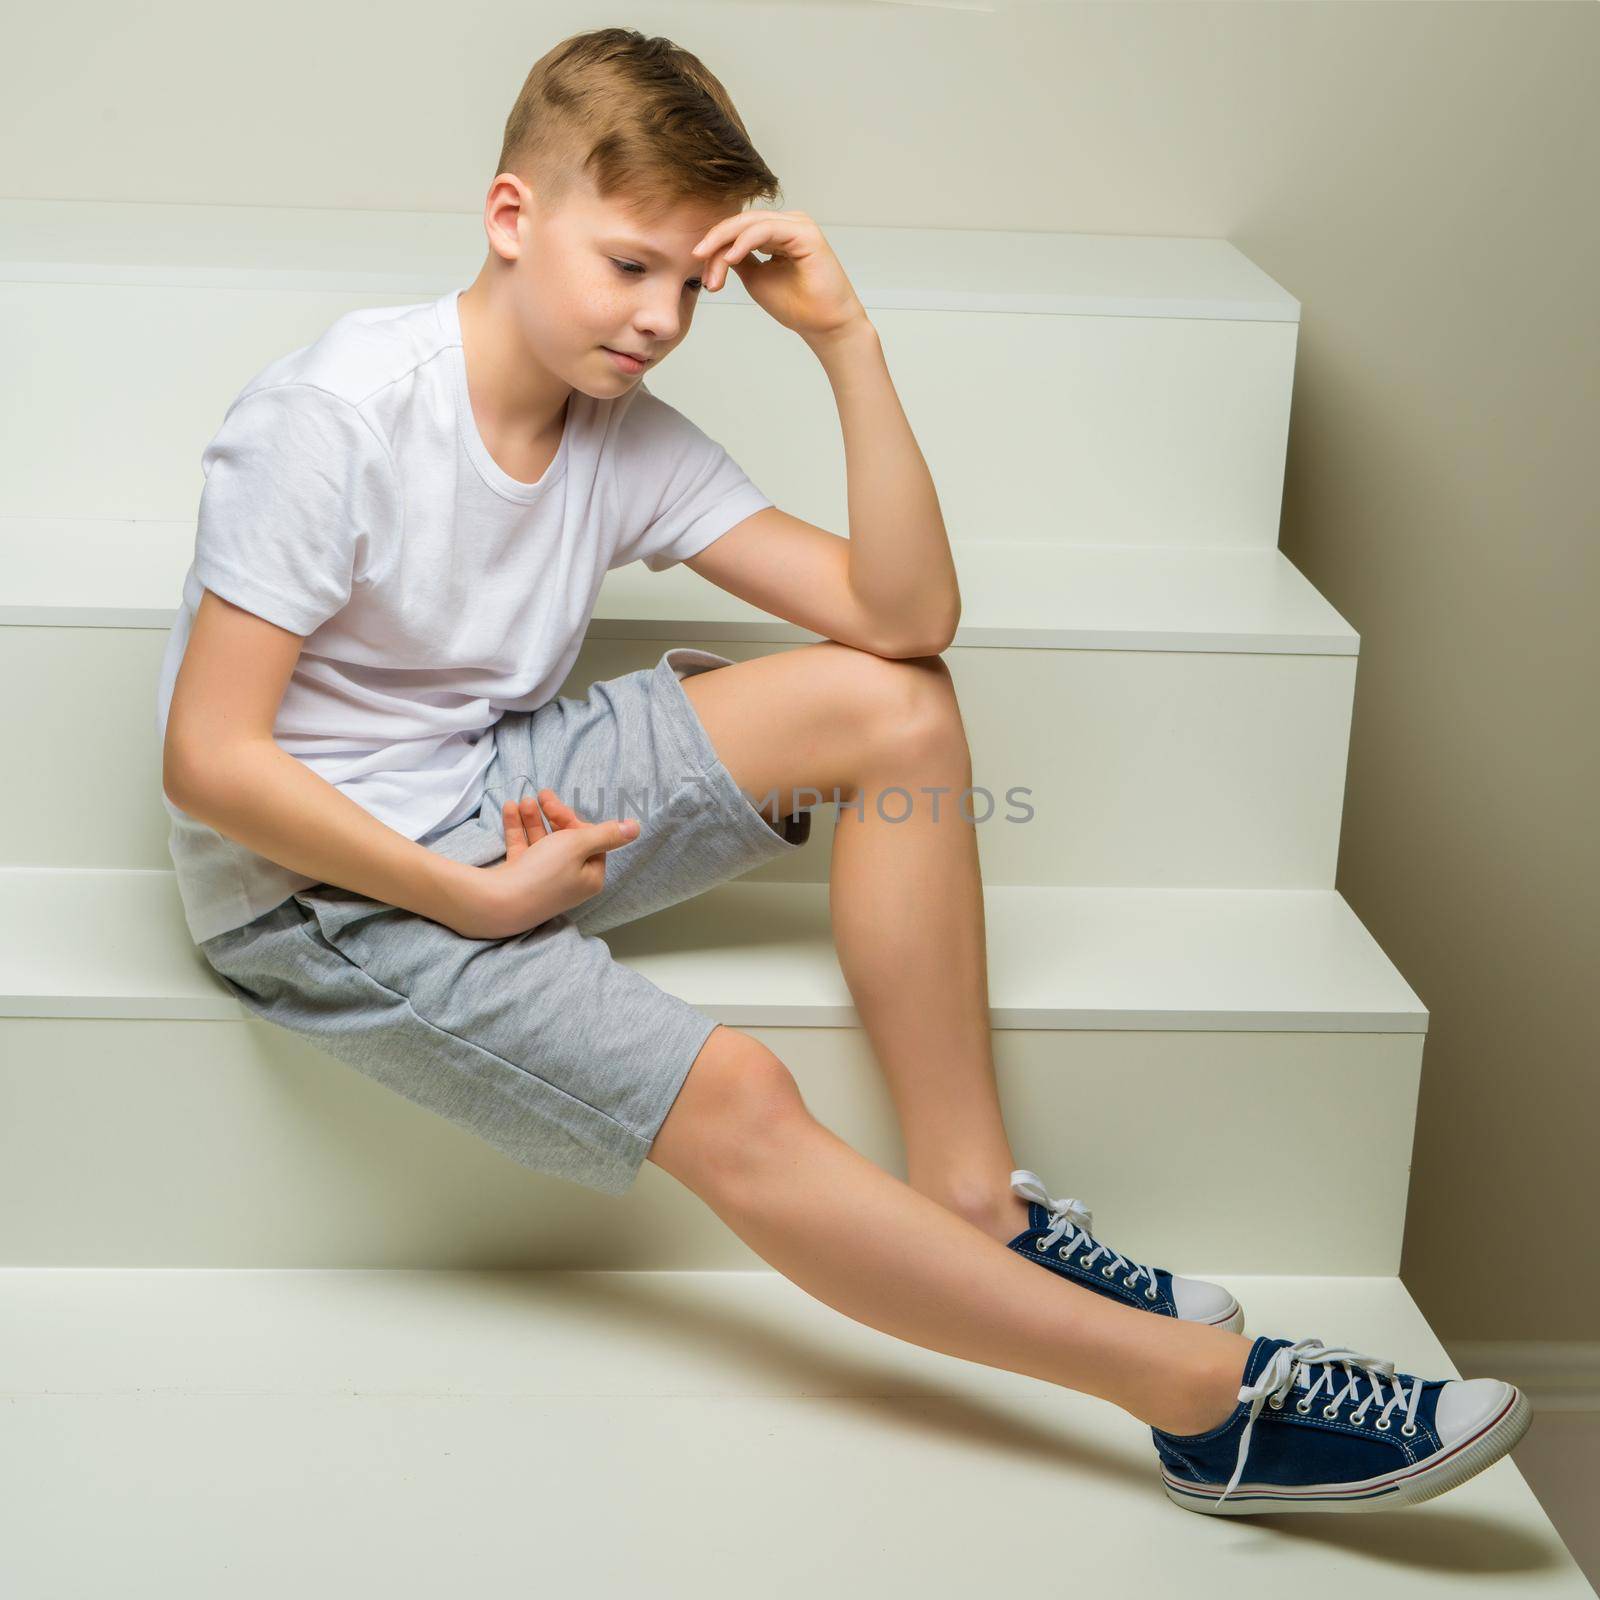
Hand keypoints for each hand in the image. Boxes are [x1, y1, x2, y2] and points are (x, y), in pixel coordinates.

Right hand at [443, 789, 638, 939]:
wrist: (498, 902)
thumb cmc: (544, 872)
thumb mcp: (578, 846)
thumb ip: (606, 834)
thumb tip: (635, 827)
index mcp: (589, 877)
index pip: (591, 842)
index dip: (576, 823)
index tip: (559, 810)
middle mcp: (569, 880)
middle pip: (566, 841)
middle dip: (554, 816)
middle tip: (542, 795)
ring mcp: (543, 880)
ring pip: (542, 842)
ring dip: (534, 819)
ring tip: (525, 800)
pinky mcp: (520, 877)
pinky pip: (523, 847)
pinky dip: (518, 828)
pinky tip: (510, 808)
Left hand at [692, 209, 868, 342]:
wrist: (825, 325)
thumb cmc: (797, 306)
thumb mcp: (755, 278)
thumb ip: (738, 259)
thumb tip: (715, 249)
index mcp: (778, 231)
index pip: (739, 229)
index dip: (716, 247)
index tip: (704, 276)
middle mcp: (789, 223)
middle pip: (741, 223)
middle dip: (715, 242)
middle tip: (696, 258)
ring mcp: (798, 224)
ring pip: (750, 224)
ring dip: (725, 245)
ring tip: (712, 269)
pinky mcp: (805, 232)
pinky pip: (765, 230)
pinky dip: (744, 242)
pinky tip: (730, 258)